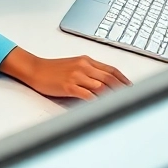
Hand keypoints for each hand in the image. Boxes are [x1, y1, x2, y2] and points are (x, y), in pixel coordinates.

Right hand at [3, 51, 129, 99]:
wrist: (34, 69)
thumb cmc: (52, 69)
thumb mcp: (73, 65)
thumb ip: (89, 72)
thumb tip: (105, 84)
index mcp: (86, 61)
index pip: (111, 70)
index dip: (124, 80)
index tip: (133, 89)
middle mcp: (83, 66)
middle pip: (110, 79)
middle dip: (123, 90)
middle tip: (133, 99)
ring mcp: (76, 76)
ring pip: (102, 87)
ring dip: (114, 97)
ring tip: (122, 105)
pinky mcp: (69, 86)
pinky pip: (88, 95)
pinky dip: (98, 101)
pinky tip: (103, 107)